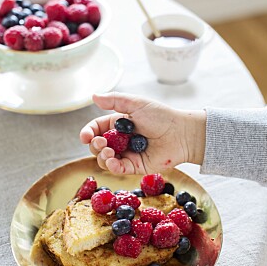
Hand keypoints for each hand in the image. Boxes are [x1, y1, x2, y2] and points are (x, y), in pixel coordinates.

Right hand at [80, 92, 205, 174]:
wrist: (181, 133)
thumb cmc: (161, 116)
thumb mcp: (136, 103)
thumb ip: (114, 100)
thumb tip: (93, 96)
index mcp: (118, 124)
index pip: (96, 129)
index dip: (88, 132)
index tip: (85, 136)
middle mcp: (120, 139)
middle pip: (97, 146)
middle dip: (94, 145)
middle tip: (102, 143)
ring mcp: (127, 154)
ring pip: (104, 159)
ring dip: (101, 157)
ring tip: (109, 152)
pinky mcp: (135, 166)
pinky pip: (118, 169)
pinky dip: (112, 166)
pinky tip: (113, 161)